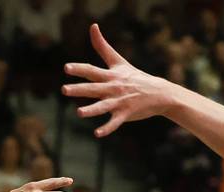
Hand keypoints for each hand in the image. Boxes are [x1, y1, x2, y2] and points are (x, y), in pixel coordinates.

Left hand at [64, 24, 178, 138]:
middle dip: (79, 89)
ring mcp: (120, 101)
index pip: (92, 71)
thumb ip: (102, 46)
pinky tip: (97, 134)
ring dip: (91, 110)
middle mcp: (113, 88)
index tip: (66, 68)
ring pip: (103, 106)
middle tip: (64, 90)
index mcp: (110, 76)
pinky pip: (115, 122)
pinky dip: (107, 128)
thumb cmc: (135, 76)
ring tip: (79, 113)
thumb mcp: (119, 61)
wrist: (159, 93)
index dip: (79, 69)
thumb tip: (92, 26)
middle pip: (93, 88)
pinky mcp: (125, 114)